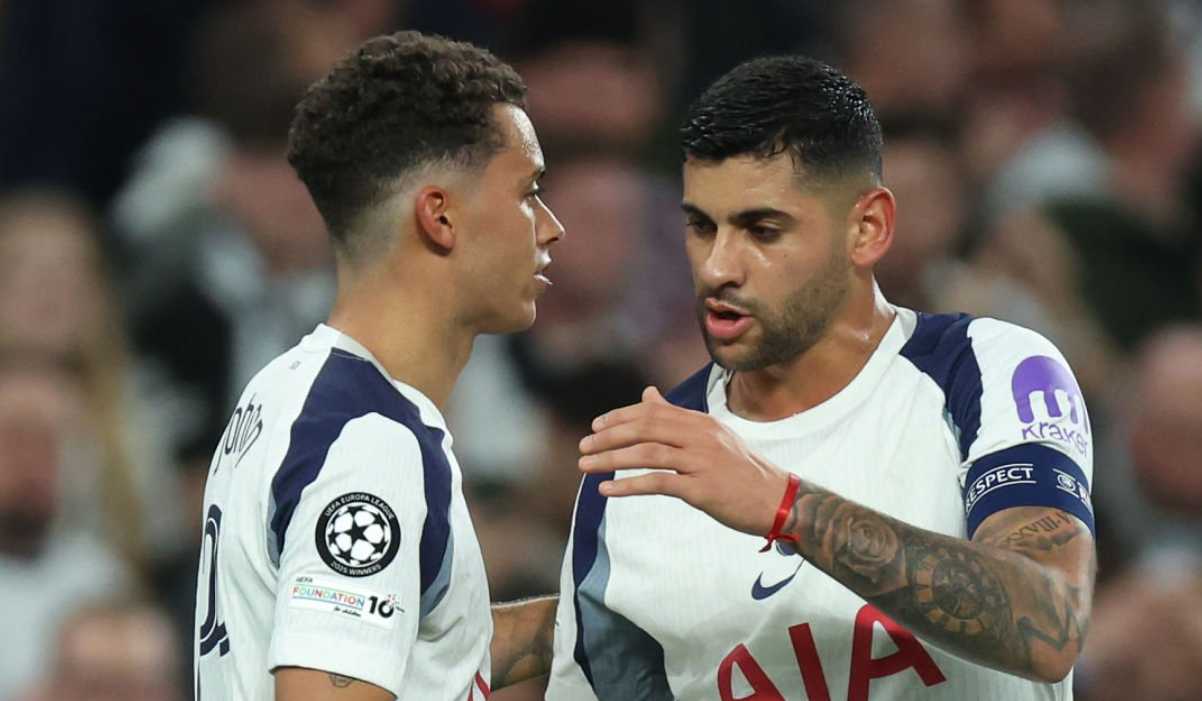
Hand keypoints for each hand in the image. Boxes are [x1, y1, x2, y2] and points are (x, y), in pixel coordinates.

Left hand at [578, 386, 790, 537]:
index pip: (652, 412)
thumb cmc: (740, 471)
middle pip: (645, 428)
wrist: (777, 501)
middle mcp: (701, 436)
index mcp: (701, 422)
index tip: (596, 426)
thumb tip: (648, 393)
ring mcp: (702, 461)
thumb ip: (677, 417)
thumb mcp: (710, 438)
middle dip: (609, 436)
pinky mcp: (702, 488)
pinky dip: (629, 486)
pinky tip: (607, 491)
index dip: (620, 417)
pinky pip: (659, 482)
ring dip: (611, 459)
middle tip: (583, 446)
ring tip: (585, 467)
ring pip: (648, 453)